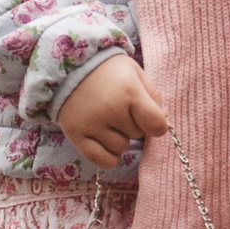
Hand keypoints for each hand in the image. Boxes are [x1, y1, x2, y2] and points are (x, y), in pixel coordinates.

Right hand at [57, 53, 169, 170]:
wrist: (66, 67)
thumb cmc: (106, 69)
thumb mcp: (134, 72)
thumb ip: (153, 95)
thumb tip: (163, 120)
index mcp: (129, 91)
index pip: (156, 124)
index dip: (158, 125)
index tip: (152, 121)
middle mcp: (111, 110)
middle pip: (138, 134)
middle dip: (134, 124)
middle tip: (120, 109)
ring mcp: (92, 125)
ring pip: (121, 148)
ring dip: (119, 138)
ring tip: (108, 120)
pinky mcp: (76, 136)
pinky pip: (102, 161)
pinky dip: (109, 156)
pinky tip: (106, 141)